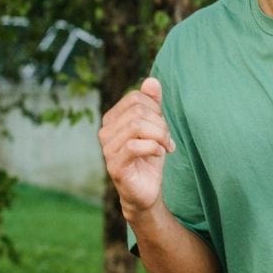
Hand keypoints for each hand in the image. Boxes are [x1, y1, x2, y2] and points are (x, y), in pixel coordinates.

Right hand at [98, 77, 175, 219]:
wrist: (146, 191)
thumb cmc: (149, 158)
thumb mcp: (155, 127)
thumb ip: (153, 104)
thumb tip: (152, 80)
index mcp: (112, 119)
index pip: (135, 98)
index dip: (156, 109)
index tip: (164, 127)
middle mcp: (105, 132)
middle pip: (138, 112)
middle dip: (160, 124)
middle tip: (167, 140)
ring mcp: (107, 149)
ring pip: (137, 126)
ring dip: (160, 136)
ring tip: (165, 147)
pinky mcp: (115, 165)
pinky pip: (135, 146)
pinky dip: (154, 148)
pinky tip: (160, 154)